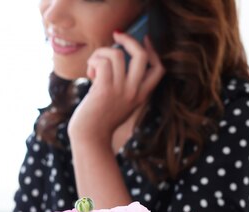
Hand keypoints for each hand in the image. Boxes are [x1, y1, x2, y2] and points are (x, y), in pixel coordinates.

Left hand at [67, 34, 163, 150]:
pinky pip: (103, 62)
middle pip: (141, 55)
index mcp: (141, 96)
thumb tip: (114, 60)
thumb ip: (122, 86)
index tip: (144, 39)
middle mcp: (134, 92)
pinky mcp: (105, 90)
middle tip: (117, 35)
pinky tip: (89, 73)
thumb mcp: (118, 103)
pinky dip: (94, 62)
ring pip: (117, 54)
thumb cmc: (99, 122)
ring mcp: (121, 91)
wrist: (90, 139)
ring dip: (101, 53)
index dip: (153, 51)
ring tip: (93, 66)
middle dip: (129, 40)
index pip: (159, 69)